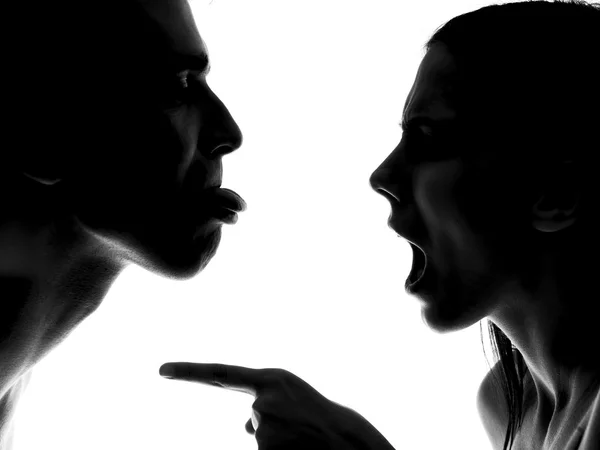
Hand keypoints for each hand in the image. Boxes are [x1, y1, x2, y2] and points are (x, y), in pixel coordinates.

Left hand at [159, 362, 394, 449]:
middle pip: (252, 414)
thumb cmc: (318, 414)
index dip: (188, 371)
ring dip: (278, 437)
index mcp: (271, 377)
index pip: (219, 373)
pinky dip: (278, 448)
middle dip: (272, 420)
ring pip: (259, 434)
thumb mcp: (292, 396)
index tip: (161, 370)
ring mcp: (264, 425)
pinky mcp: (264, 448)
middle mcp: (263, 398)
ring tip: (302, 435)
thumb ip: (265, 400)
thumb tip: (244, 426)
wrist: (346, 438)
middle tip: (300, 423)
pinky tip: (297, 445)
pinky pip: (263, 449)